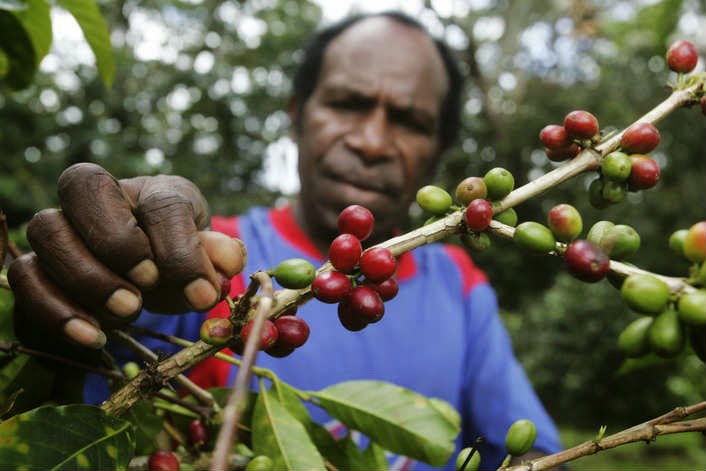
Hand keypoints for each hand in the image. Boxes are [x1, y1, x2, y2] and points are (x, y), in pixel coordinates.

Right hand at [8, 163, 245, 349]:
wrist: (153, 274)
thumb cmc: (180, 260)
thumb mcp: (208, 259)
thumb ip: (220, 258)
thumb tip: (230, 260)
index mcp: (155, 191)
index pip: (162, 203)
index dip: (179, 247)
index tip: (199, 291)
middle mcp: (101, 198)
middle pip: (82, 186)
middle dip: (117, 243)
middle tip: (147, 289)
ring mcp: (63, 227)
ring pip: (46, 230)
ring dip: (86, 277)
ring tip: (128, 313)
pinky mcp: (37, 265)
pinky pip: (25, 277)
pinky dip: (55, 309)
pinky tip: (94, 336)